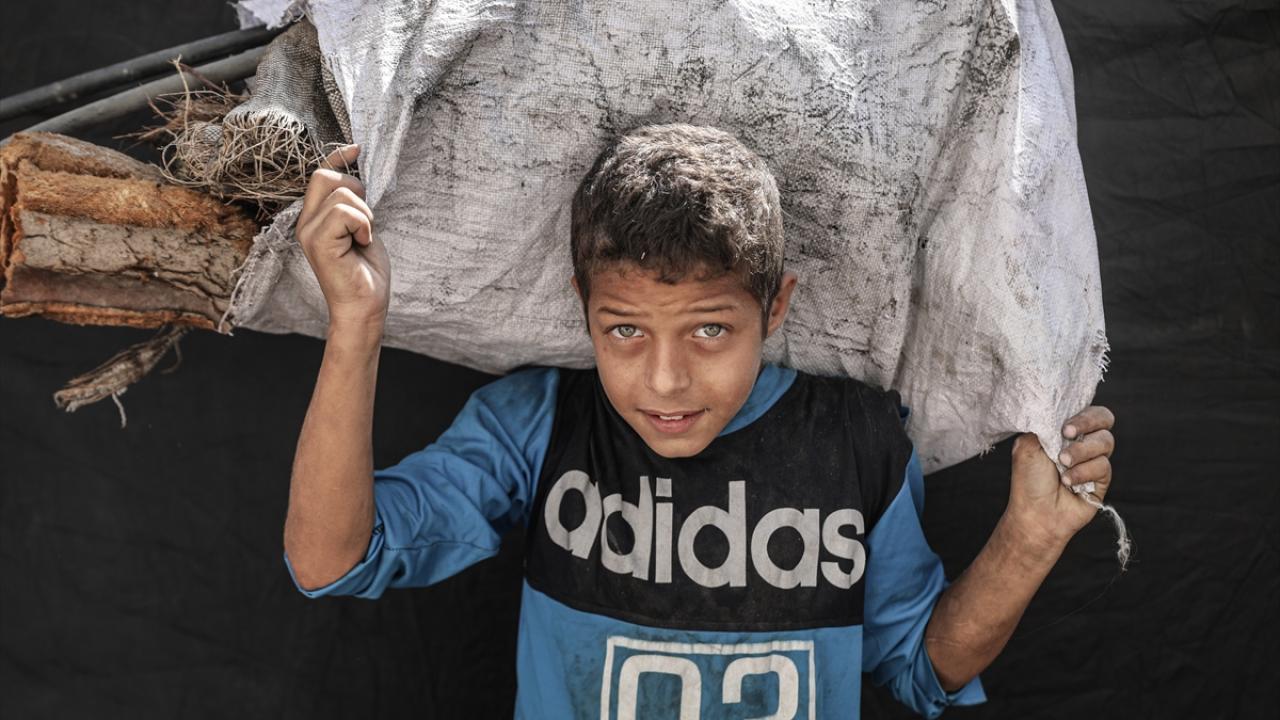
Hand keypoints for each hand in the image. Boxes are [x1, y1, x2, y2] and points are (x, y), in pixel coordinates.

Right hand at [296, 144, 391, 329]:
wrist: (364, 306)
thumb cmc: (365, 271)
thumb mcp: (361, 228)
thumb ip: (353, 204)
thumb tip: (358, 172)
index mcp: (313, 218)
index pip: (320, 174)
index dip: (338, 157)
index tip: (358, 148)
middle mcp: (305, 223)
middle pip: (325, 176)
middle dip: (356, 190)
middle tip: (365, 222)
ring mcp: (309, 232)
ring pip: (343, 195)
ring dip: (365, 216)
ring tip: (363, 239)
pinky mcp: (319, 242)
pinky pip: (347, 213)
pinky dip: (364, 226)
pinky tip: (362, 245)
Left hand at [1005, 406, 1116, 551]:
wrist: (1036, 513)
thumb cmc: (1029, 481)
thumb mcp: (1028, 445)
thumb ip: (1044, 423)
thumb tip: (1059, 409)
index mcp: (1064, 430)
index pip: (1084, 408)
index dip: (1081, 412)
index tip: (1064, 427)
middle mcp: (1082, 442)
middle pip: (1104, 418)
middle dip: (1088, 423)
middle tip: (1067, 434)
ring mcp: (1094, 459)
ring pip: (1106, 441)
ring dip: (1081, 452)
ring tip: (1062, 464)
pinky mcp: (1103, 479)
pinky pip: (1104, 466)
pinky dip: (1084, 472)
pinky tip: (1068, 482)